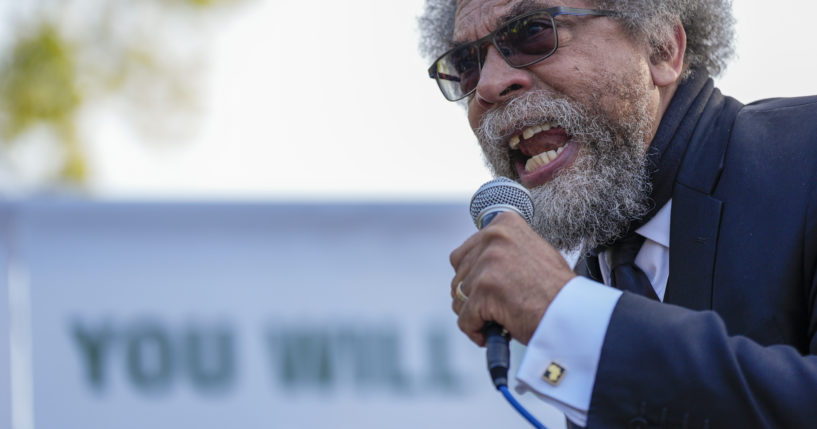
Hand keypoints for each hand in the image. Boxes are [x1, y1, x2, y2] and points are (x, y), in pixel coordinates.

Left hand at [450, 212, 575, 345]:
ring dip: (474, 313)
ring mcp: (488, 263)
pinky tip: (490, 334)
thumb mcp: (531, 252)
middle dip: (471, 296)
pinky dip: (474, 330)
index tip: (489, 290)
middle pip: (459, 275)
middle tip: (492, 308)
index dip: (474, 278)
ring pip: (459, 297)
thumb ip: (503, 250)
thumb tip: (475, 261)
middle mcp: (494, 238)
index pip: (464, 253)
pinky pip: (464, 318)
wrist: (573, 313)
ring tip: (496, 319)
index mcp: (504, 224)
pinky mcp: (484, 290)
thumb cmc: (556, 290)